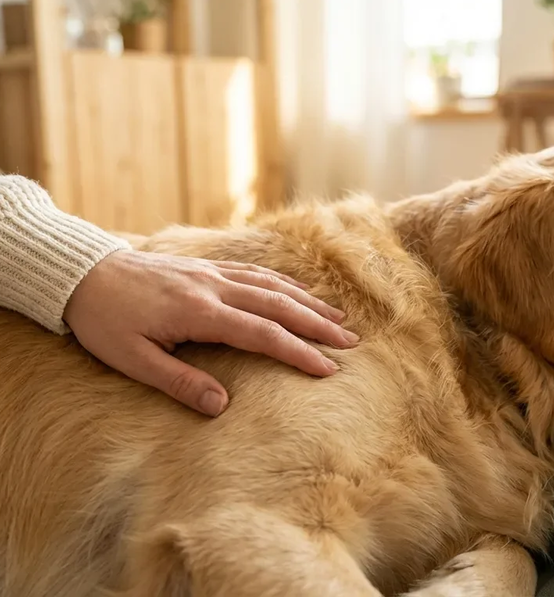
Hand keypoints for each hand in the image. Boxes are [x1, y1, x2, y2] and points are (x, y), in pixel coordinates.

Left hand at [63, 251, 356, 415]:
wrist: (83, 273)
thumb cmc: (105, 321)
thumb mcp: (132, 360)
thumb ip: (179, 382)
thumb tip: (222, 407)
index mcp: (199, 313)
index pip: (262, 334)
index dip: (298, 352)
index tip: (327, 368)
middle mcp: (215, 288)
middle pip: (279, 305)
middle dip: (318, 325)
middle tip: (350, 342)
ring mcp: (213, 274)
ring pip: (273, 285)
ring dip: (308, 302)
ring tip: (339, 318)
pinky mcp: (208, 267)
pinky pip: (256, 272)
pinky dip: (285, 283)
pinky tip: (300, 292)